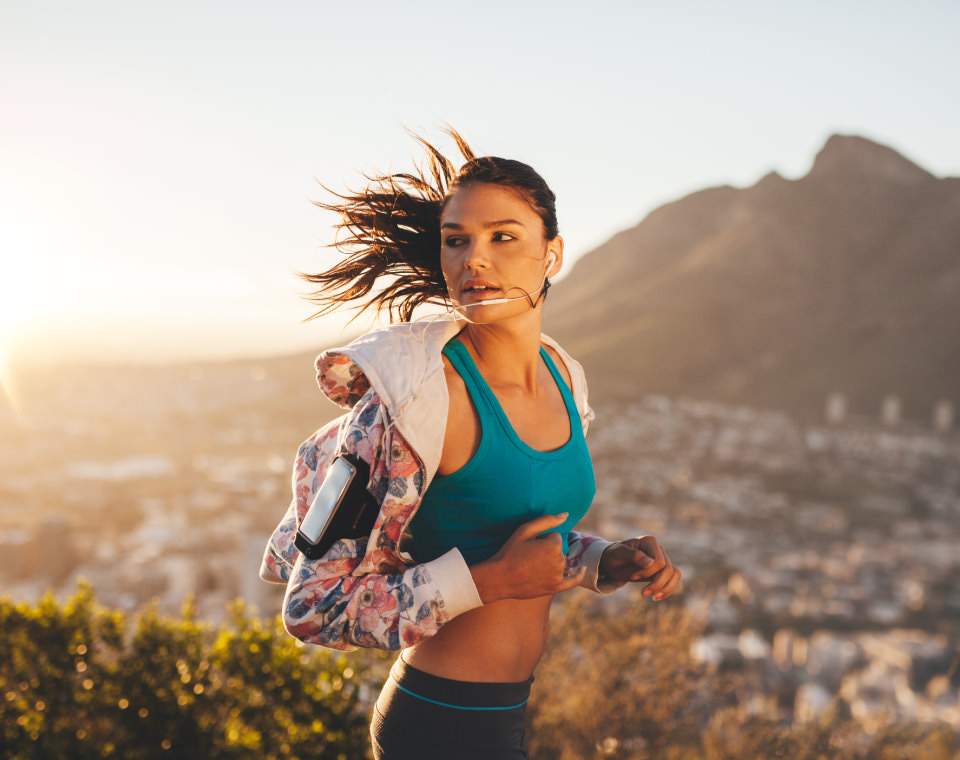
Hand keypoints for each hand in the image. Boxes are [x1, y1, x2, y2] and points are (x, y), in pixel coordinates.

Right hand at [471, 513, 586, 603]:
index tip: (529, 546)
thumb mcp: (525, 530)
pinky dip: (579, 575)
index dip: (541, 539)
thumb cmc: (510, 552)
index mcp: (554, 545)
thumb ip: (547, 520)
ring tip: (532, 566)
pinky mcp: (555, 588)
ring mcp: (558, 576)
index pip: (554, 536)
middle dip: (546, 550)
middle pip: (558, 549)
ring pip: (560, 562)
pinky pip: (573, 581)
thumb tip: (566, 514)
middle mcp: (559, 561)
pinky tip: (582, 570)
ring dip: (551, 561)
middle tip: (528, 557)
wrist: (499, 578)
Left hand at [599, 536, 681, 600]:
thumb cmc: (614, 556)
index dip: (648, 573)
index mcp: (649, 541)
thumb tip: (650, 562)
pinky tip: (656, 597)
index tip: (633, 576)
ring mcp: (662, 558)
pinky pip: (673, 578)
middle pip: (669, 569)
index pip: (659, 562)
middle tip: (642, 592)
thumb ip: (633, 555)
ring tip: (653, 597)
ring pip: (675, 574)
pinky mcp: (662, 569)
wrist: (613, 562)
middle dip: (656, 583)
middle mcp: (659, 548)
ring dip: (665, 588)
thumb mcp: (618, 554)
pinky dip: (667, 589)